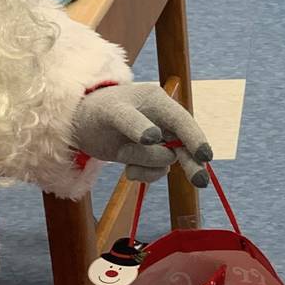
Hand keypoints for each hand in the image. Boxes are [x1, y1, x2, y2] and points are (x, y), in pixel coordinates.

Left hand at [69, 84, 212, 184]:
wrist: (80, 124)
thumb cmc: (97, 110)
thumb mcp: (112, 113)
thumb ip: (134, 123)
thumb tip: (155, 138)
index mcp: (159, 102)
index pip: (182, 121)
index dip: (195, 138)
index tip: (205, 156)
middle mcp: (163, 122)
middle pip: (184, 145)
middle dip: (190, 163)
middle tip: (199, 182)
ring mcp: (158, 140)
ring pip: (165, 162)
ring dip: (145, 165)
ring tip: (123, 155)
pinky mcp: (148, 156)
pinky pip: (154, 172)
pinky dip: (140, 174)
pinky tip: (126, 168)